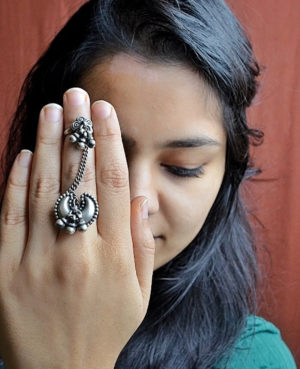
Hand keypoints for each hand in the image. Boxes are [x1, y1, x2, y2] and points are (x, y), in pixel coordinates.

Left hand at [0, 88, 154, 368]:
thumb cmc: (105, 330)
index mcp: (114, 257)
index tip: (105, 112)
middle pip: (80, 179)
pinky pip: (10, 217)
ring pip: (43, 189)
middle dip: (79, 131)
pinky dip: (16, 181)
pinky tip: (24, 154)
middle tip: (78, 95)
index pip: (115, 185)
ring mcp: (38, 261)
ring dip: (47, 145)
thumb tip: (141, 200)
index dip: (109, 143)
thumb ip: (141, 244)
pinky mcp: (6, 271)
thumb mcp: (139, 293)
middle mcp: (78, 253)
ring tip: (52, 111)